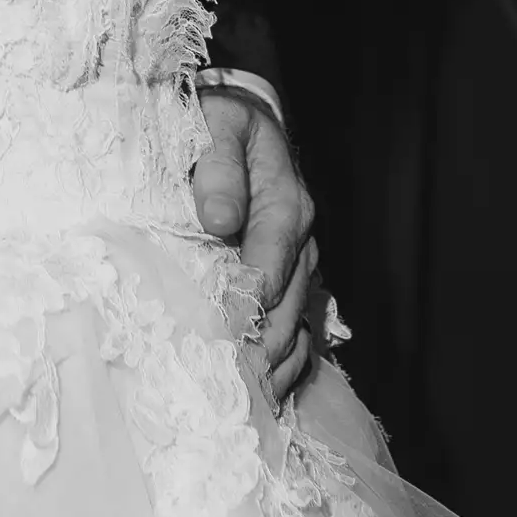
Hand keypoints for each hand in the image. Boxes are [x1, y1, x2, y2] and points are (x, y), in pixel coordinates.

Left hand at [193, 89, 321, 404]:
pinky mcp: (291, 277)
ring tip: (247, 400)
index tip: (222, 340)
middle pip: (289, 304)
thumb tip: (220, 221)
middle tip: (231, 388)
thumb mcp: (215, 124)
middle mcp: (301, 237)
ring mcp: (300, 261)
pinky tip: (267, 391)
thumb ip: (216, 167)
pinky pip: (300, 326)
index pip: (271, 265)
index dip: (247, 305)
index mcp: (285, 201)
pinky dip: (287, 361)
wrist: (234, 116)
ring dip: (275, 361)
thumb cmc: (217, 119)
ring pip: (298, 322)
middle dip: (261, 346)